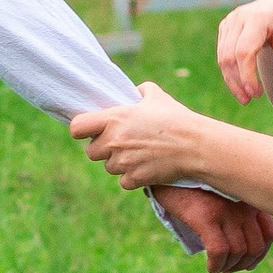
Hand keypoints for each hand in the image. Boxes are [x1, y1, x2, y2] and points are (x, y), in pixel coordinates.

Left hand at [71, 83, 207, 192]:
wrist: (195, 146)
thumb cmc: (176, 118)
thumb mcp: (157, 96)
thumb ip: (140, 91)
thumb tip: (135, 91)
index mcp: (114, 119)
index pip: (76, 128)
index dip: (80, 130)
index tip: (89, 131)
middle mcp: (113, 141)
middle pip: (91, 152)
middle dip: (103, 149)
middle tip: (120, 143)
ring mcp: (123, 162)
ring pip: (109, 167)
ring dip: (119, 163)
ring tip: (139, 153)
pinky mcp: (134, 179)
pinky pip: (124, 181)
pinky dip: (133, 177)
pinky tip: (146, 166)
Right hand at [161, 184, 272, 272]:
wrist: (167, 163)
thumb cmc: (192, 178)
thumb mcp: (221, 189)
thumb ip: (234, 206)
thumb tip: (238, 239)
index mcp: (249, 197)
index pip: (269, 234)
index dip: (261, 253)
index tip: (248, 261)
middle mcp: (243, 204)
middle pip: (256, 247)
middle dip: (245, 264)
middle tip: (230, 268)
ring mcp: (226, 210)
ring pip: (238, 252)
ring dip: (229, 267)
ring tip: (218, 268)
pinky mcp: (205, 217)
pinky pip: (219, 251)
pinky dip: (216, 265)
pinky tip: (211, 267)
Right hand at [216, 0, 272, 109]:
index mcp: (257, 18)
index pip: (244, 51)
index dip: (246, 75)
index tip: (255, 94)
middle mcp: (239, 18)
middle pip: (229, 56)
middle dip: (237, 81)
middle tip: (249, 100)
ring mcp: (229, 22)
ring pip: (222, 57)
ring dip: (231, 80)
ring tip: (246, 98)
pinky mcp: (225, 28)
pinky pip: (222, 54)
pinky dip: (230, 72)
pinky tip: (241, 85)